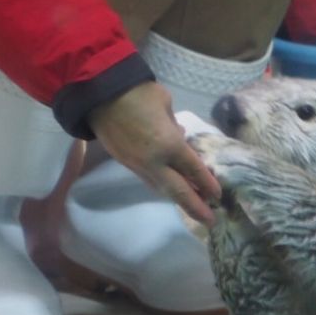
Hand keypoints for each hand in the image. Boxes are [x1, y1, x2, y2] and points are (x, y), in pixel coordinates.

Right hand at [86, 82, 221, 224]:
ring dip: (177, 197)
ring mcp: (138, 165)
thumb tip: (179, 136)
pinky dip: (162, 185)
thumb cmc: (138, 93)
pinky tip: (170, 186)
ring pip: (161, 188)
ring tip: (192, 206)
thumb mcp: (165, 104)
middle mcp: (154, 162)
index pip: (194, 170)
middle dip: (195, 207)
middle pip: (178, 191)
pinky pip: (148, 179)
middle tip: (210, 222)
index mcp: (169, 145)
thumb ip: (174, 126)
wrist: (97, 95)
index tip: (218, 195)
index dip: (208, 183)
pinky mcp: (125, 163)